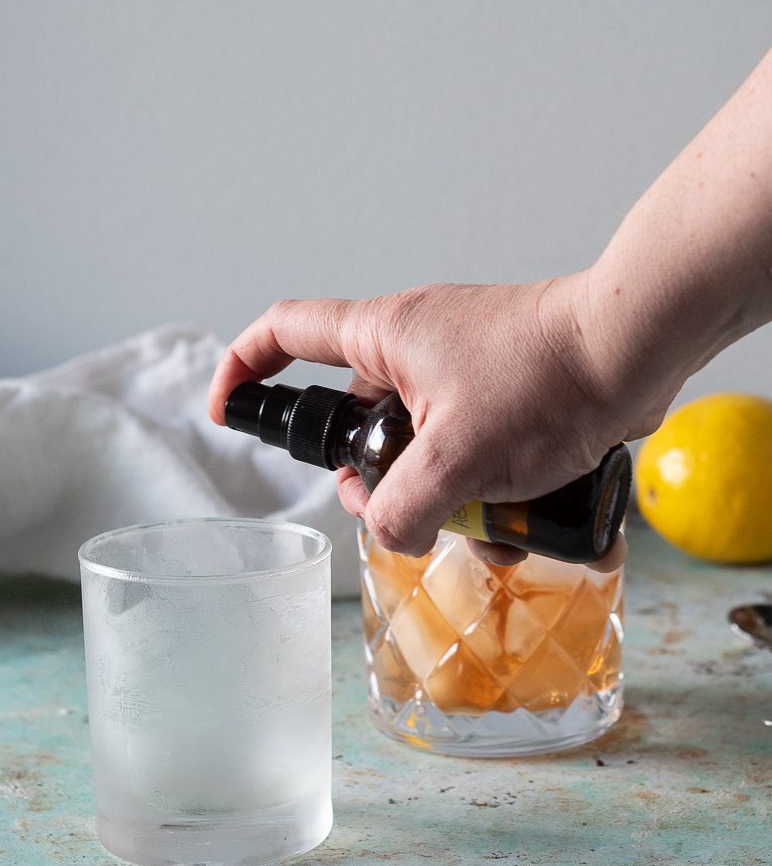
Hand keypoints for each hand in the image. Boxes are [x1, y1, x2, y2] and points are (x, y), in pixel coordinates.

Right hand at [209, 278, 636, 569]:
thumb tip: (390, 534)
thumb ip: (402, 507)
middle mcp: (415, 345)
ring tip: (480, 527)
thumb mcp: (457, 457)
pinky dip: (478, 484)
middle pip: (356, 415)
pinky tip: (513, 524)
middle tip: (400, 511)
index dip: (245, 367)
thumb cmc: (544, 379)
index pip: (285, 331)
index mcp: (384, 336)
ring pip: (418, 440)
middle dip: (368, 476)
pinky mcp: (503, 389)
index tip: (229, 410)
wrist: (636, 345)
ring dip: (436, 492)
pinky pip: (467, 443)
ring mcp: (461, 367)